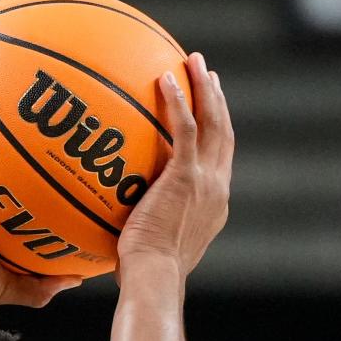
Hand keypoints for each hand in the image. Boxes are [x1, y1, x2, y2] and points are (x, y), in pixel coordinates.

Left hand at [117, 52, 233, 278]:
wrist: (155, 279)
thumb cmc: (144, 276)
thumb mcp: (152, 248)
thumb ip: (145, 227)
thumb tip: (117, 226)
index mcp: (214, 205)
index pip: (221, 161)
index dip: (218, 132)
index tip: (211, 112)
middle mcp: (217, 189)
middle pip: (224, 133)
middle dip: (217, 100)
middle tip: (208, 75)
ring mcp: (205, 181)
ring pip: (213, 122)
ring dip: (204, 88)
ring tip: (193, 62)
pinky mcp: (187, 177)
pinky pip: (186, 128)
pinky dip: (179, 100)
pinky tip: (166, 78)